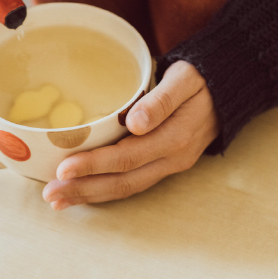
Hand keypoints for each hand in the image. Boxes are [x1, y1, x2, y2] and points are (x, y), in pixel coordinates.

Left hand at [43, 60, 219, 209]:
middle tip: (50, 194)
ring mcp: (169, 165)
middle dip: (84, 189)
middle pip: (122, 181)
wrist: (228, 90)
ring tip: (59, 200)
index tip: (63, 168)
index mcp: (175, 137)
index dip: (94, 165)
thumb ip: (161, 100)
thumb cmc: (201, 78)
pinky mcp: (164, 165)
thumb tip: (136, 122)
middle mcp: (172, 158)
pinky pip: (132, 183)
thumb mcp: (185, 79)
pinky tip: (83, 191)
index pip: (127, 157)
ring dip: (91, 195)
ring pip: (126, 187)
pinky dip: (105, 190)